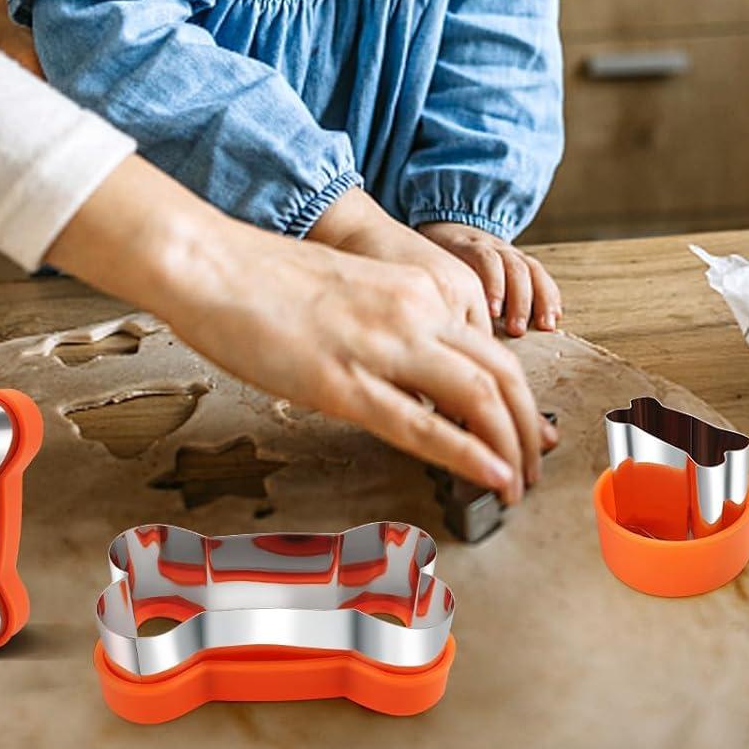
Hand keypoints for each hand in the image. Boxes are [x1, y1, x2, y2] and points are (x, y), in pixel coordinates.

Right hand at [44, 159, 557, 502]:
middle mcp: (413, 312)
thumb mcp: (353, 293)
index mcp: (416, 289)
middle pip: (502, 374)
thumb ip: (393, 328)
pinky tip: (491, 477)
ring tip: (520, 485)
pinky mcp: (342, 383)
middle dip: (528, 429)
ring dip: (511, 448)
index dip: (521, 397)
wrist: (212, 264)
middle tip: (536, 467)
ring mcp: (381, 347)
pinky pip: (421, 425)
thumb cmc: (267, 280)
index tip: (528, 430)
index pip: (492, 349)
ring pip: (478, 398)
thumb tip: (416, 376)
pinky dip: (468, 455)